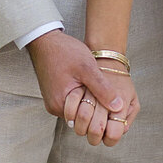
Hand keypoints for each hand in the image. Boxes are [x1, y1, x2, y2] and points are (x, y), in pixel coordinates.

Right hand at [28, 30, 139, 146]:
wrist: (45, 41)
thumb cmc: (64, 51)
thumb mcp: (87, 68)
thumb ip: (102, 88)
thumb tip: (118, 107)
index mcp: (62, 104)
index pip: (87, 121)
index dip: (102, 114)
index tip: (112, 103)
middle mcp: (55, 108)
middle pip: (82, 117)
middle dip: (96, 108)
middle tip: (108, 95)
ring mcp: (54, 102)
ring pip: (78, 109)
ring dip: (89, 101)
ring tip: (98, 87)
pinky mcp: (55, 96)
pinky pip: (72, 103)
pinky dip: (82, 97)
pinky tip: (88, 85)